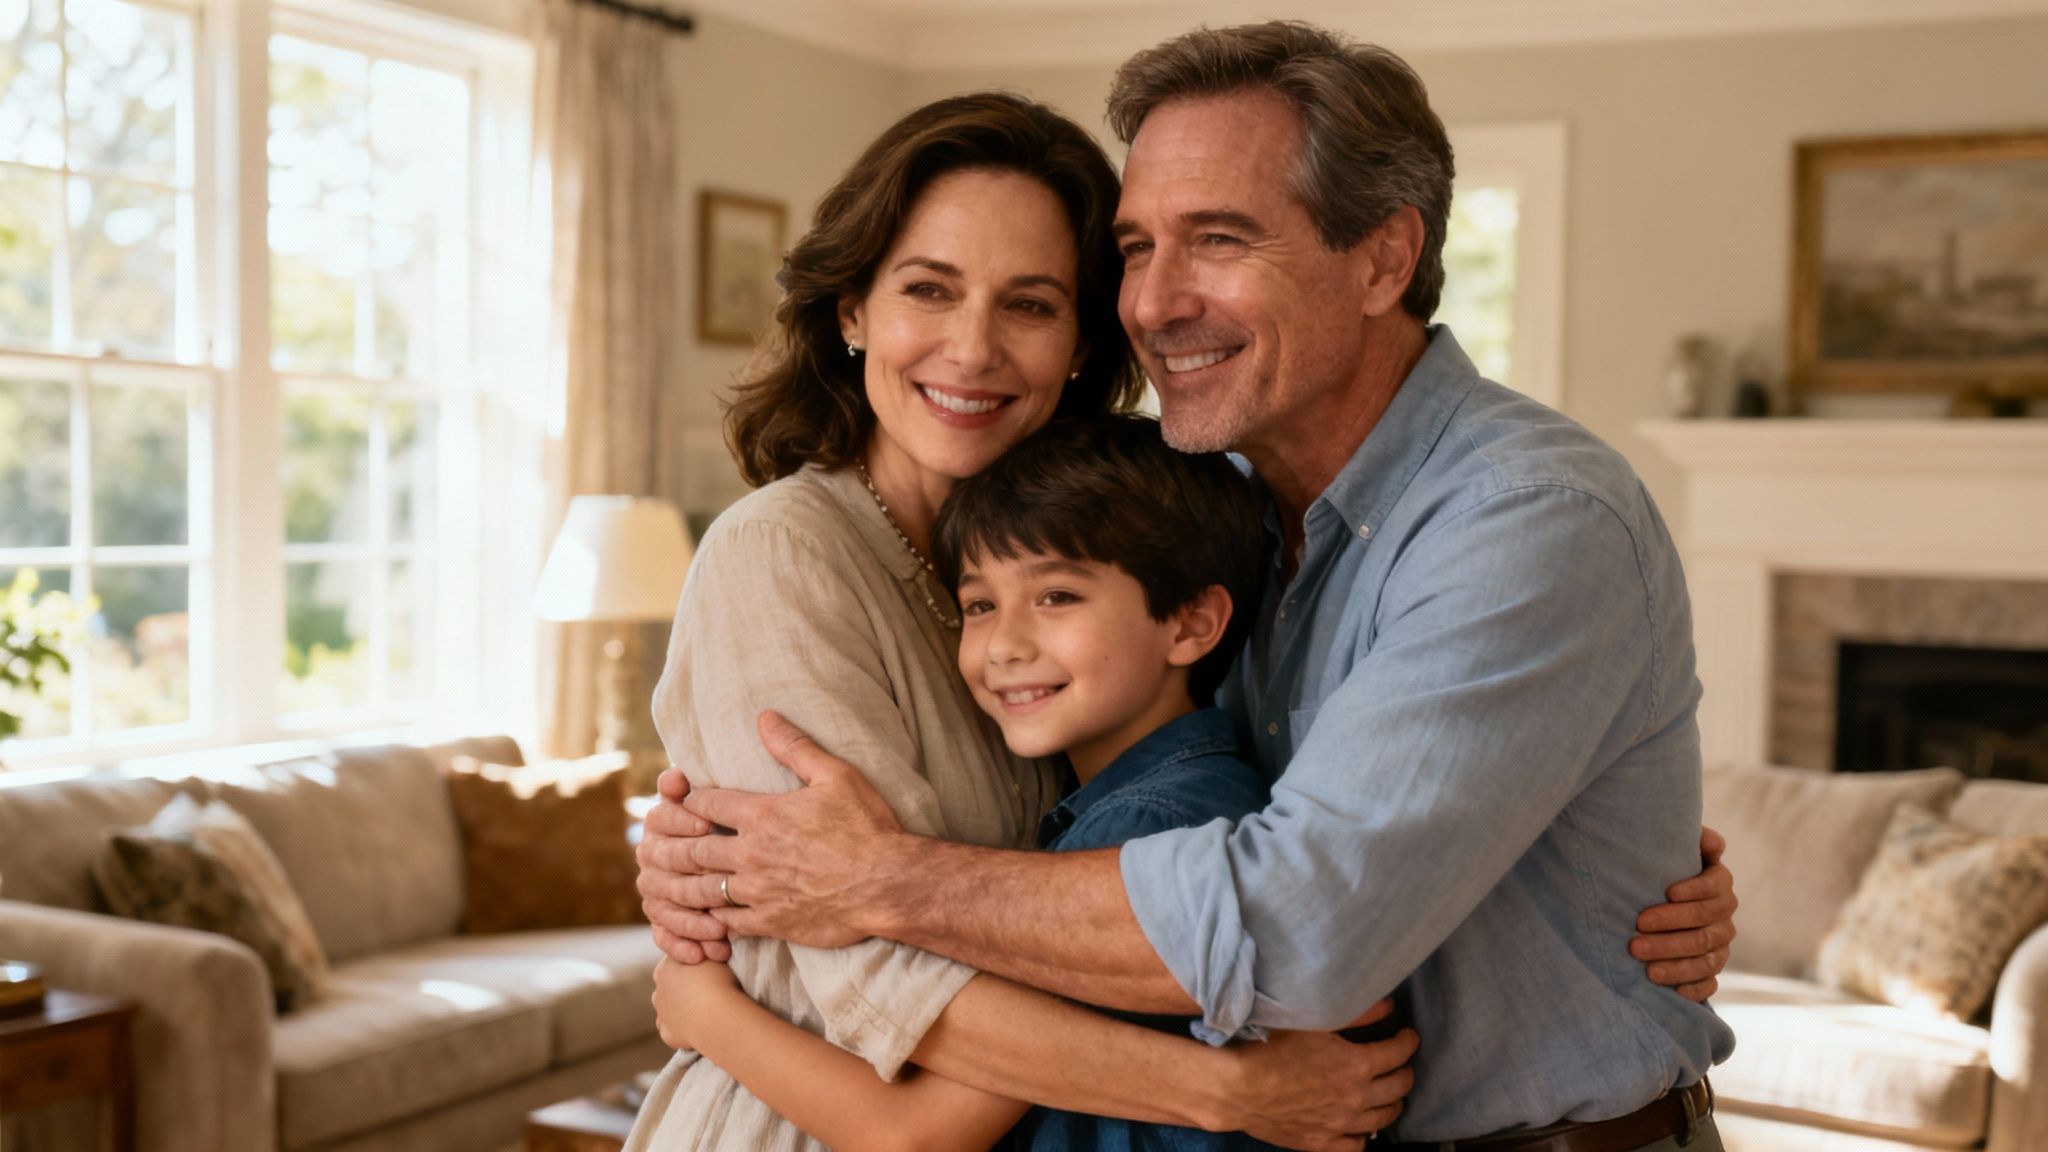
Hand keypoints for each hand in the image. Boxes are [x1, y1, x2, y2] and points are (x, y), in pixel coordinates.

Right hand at [638, 769, 731, 963]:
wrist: (753, 864)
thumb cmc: (740, 824)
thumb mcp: (729, 802)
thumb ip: (697, 788)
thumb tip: (677, 776)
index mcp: (662, 821)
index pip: (660, 817)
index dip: (681, 820)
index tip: (709, 824)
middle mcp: (653, 853)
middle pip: (660, 864)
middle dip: (690, 873)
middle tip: (719, 882)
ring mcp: (655, 888)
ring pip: (662, 903)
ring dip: (689, 919)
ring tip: (719, 930)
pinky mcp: (664, 918)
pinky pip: (663, 934)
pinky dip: (682, 944)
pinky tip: (705, 954)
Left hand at [651, 955, 741, 1050]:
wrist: (718, 1015)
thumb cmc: (720, 981)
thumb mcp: (713, 956)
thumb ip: (701, 953)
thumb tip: (704, 953)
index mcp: (666, 967)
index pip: (677, 963)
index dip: (693, 967)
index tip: (709, 973)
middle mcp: (658, 989)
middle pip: (670, 987)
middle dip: (683, 989)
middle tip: (707, 992)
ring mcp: (661, 1013)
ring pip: (669, 1009)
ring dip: (681, 1009)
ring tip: (704, 1010)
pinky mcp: (667, 1034)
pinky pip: (673, 1030)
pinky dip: (682, 1029)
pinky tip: (698, 1026)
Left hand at [663, 710, 907, 948]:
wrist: (889, 884)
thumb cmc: (867, 827)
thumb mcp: (836, 775)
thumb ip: (795, 747)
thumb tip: (765, 717)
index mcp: (762, 815)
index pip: (706, 804)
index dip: (688, 801)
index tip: (681, 802)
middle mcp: (752, 854)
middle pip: (693, 850)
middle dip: (670, 846)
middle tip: (654, 848)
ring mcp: (758, 891)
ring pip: (702, 890)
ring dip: (681, 886)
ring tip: (667, 884)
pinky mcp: (771, 922)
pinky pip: (727, 922)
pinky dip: (711, 919)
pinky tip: (705, 916)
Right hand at [1223, 1001, 1416, 1151]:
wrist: (1237, 1088)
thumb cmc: (1271, 1047)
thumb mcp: (1313, 1021)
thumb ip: (1356, 1014)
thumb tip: (1388, 1006)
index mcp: (1358, 1065)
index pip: (1398, 1053)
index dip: (1408, 1042)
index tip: (1408, 1036)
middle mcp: (1356, 1098)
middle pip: (1398, 1088)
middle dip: (1406, 1073)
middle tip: (1403, 1064)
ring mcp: (1340, 1124)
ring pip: (1383, 1118)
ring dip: (1393, 1104)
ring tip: (1391, 1094)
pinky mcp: (1321, 1142)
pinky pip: (1356, 1146)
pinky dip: (1365, 1136)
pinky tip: (1363, 1127)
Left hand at [1631, 825, 1737, 1000]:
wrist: (1656, 898)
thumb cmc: (1662, 868)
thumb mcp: (1673, 849)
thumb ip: (1694, 842)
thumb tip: (1714, 843)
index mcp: (1719, 884)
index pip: (1715, 888)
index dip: (1694, 890)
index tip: (1666, 892)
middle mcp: (1725, 916)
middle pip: (1705, 927)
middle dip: (1671, 933)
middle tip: (1636, 936)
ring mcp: (1721, 945)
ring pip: (1706, 958)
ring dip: (1677, 964)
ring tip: (1646, 967)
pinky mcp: (1711, 968)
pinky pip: (1710, 982)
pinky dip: (1695, 988)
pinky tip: (1675, 991)